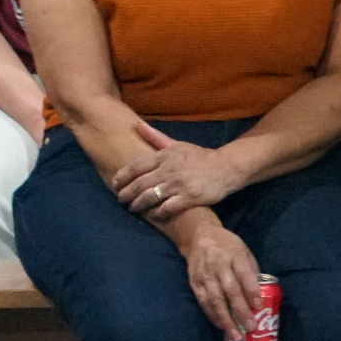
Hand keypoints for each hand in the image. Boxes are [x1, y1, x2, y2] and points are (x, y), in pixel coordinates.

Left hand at [113, 120, 245, 220]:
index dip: (122, 176)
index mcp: (164, 156)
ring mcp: (179, 185)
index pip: (135, 166)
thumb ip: (155, 138)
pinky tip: (153, 215)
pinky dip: (158, 213)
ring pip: (150, 197)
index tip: (114, 184)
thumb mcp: (177, 144)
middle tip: (120, 200)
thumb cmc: (199, 156)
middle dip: (126, 194)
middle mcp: (169, 170)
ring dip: (138, 205)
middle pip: (139, 184)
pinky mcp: (189, 198)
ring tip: (132, 208)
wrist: (226, 167)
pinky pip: (167, 208)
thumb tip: (137, 125)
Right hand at [175, 217, 262, 337]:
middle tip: (250, 328)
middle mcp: (218, 266)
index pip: (244, 276)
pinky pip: (204, 302)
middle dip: (241, 311)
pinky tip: (221, 326)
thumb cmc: (227, 246)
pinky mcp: (194, 283)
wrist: (199, 237)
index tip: (259, 307)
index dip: (251, 292)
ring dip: (225, 320)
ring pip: (215, 300)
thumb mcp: (244, 251)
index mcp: (234, 256)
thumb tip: (259, 296)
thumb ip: (251, 271)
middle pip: (230, 291)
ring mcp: (204, 276)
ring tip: (236, 335)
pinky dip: (213, 316)